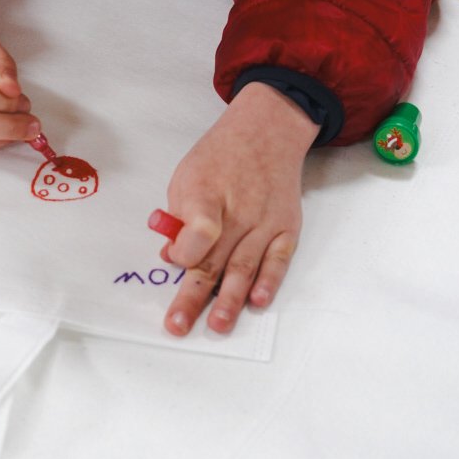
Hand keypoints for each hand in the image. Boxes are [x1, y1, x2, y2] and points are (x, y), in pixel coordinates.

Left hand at [157, 82, 317, 337]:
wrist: (267, 131)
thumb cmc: (219, 156)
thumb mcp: (186, 177)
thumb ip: (179, 218)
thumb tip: (171, 257)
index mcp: (206, 193)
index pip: (198, 231)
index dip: (184, 253)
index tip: (174, 260)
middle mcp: (239, 210)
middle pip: (215, 259)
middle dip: (194, 297)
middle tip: (178, 326)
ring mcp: (266, 220)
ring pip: (245, 267)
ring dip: (230, 300)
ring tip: (218, 325)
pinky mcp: (286, 227)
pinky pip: (278, 259)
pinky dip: (269, 281)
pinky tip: (258, 301)